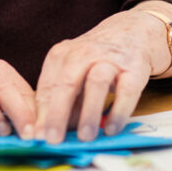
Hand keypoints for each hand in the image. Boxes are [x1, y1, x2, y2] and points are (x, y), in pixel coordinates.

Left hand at [34, 1, 171, 144]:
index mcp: (62, 55)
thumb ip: (64, 99)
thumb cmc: (97, 58)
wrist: (133, 31)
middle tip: (53, 140)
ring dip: (89, 112)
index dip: (41, 113)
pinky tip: (111, 129)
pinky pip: (126, 91)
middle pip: (67, 82)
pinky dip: (119, 111)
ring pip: (96, 83)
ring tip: (85, 137)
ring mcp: (110, 59)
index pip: (47, 86)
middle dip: (58, 113)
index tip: (37, 136)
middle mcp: (84, 53)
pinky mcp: (134, 68)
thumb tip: (52, 132)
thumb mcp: (74, 71)